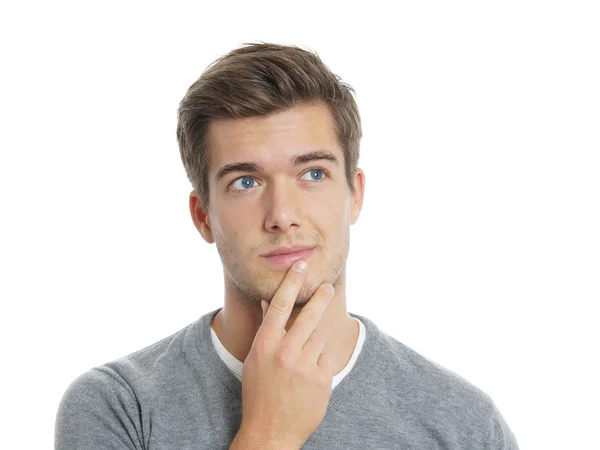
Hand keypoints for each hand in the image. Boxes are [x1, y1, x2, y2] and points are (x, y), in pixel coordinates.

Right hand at [237, 260, 334, 448]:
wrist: (270, 432)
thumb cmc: (259, 392)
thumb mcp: (256, 359)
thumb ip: (266, 330)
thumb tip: (267, 302)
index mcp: (265, 344)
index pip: (280, 305)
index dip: (291, 282)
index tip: (300, 265)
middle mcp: (285, 352)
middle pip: (309, 314)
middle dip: (320, 298)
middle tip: (327, 286)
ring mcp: (305, 365)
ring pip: (319, 337)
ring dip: (314, 342)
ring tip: (302, 361)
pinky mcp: (322, 378)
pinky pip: (326, 358)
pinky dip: (320, 363)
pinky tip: (309, 378)